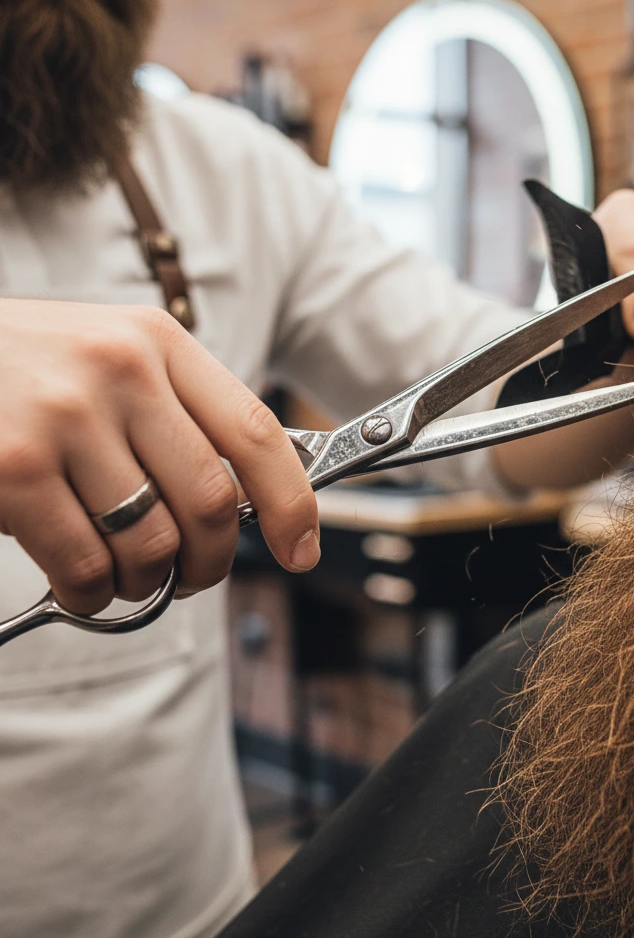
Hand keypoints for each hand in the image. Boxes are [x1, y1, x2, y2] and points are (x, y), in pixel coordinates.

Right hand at [0, 300, 319, 613]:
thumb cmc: (22, 368)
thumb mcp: (110, 359)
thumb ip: (175, 415)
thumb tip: (244, 502)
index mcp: (159, 342)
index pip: (257, 433)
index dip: (292, 503)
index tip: (300, 549)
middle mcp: (121, 370)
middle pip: (212, 501)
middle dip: (211, 562)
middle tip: (192, 578)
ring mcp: (65, 417)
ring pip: (153, 544)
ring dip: (148, 585)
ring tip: (127, 579)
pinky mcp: (13, 468)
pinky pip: (87, 566)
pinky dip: (94, 595)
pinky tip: (83, 585)